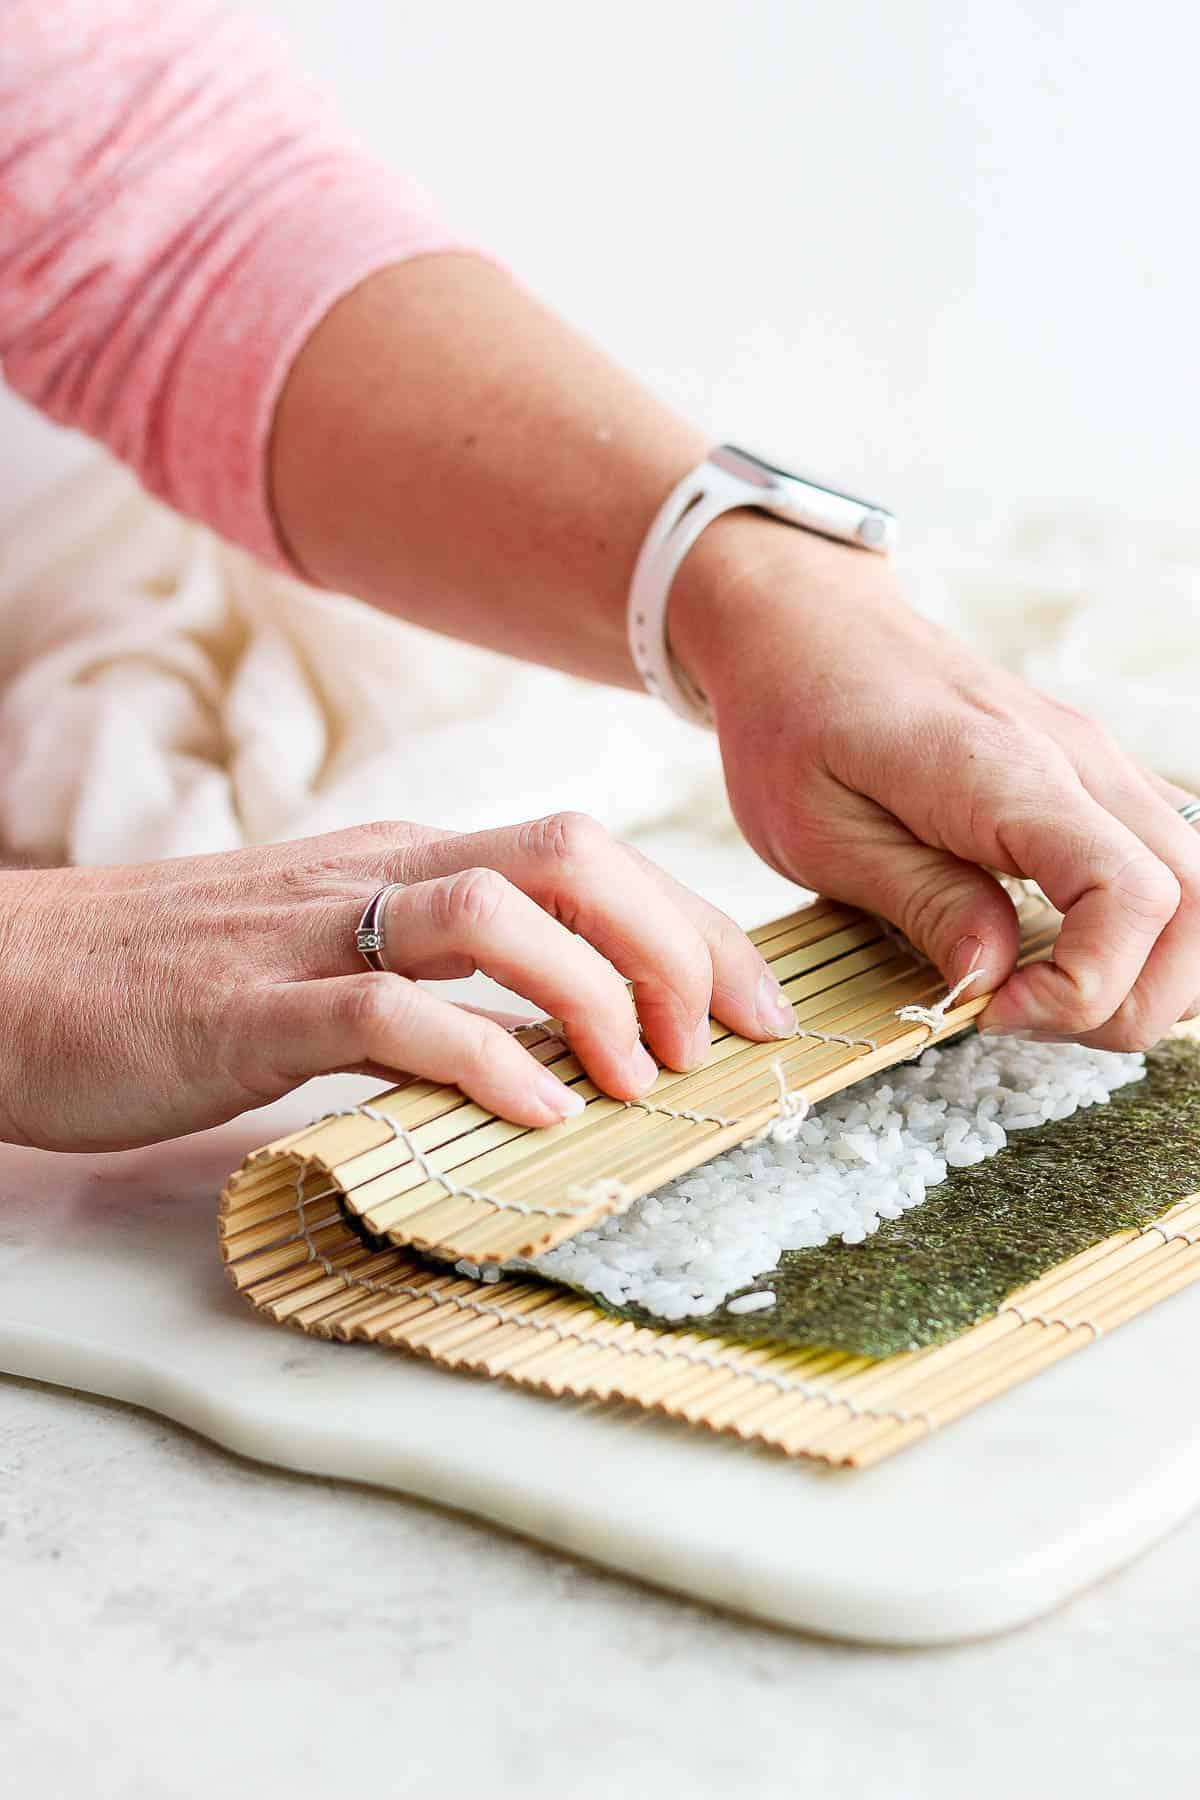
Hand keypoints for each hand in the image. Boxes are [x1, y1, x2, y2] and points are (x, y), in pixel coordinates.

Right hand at [0, 816, 792, 1152]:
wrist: (5, 977)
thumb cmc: (170, 978)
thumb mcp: (323, 950)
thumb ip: (432, 973)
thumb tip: (552, 1033)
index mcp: (400, 858)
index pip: (584, 852)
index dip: (690, 921)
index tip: (756, 1004)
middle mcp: (375, 873)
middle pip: (572, 855)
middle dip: (677, 944)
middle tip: (727, 1045)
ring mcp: (313, 934)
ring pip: (499, 911)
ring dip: (597, 993)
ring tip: (641, 1081)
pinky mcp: (253, 1010)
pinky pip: (393, 1012)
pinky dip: (487, 1057)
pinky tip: (542, 1110)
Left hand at [670, 513, 1199, 1048]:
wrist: (806, 629)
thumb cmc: (796, 722)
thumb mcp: (821, 834)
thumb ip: (921, 903)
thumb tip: (993, 979)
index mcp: (1004, 771)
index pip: (1132, 893)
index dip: (1088, 984)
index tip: (996, 1012)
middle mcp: (1078, 760)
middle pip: (1193, 901)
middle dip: (1127, 998)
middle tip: (1022, 1020)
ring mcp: (1096, 764)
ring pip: (1198, 886)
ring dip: (1146, 971)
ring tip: (1044, 998)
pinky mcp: (1092, 778)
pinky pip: (1163, 861)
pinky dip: (1143, 932)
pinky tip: (1064, 956)